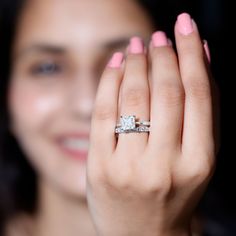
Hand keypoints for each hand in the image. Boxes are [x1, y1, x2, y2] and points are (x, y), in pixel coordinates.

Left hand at [87, 13, 215, 235]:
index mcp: (199, 162)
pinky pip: (102, 112)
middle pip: (165, 92)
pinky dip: (109, 80)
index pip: (198, 93)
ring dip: (136, 63)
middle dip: (161, 55)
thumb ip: (205, 107)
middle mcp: (165, 164)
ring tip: (138, 46)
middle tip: (158, 37)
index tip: (184, 25)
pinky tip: (116, 63)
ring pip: (132, 98)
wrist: (142, 233)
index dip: (191, 53)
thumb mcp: (199, 155)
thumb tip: (203, 55)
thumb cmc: (174, 191)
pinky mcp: (99, 167)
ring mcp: (128, 167)